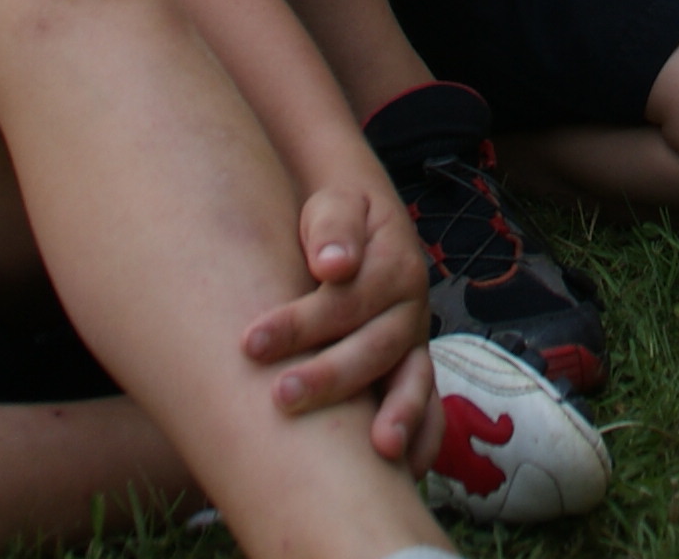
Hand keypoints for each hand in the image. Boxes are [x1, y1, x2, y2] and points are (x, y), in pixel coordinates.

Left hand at [238, 180, 435, 438]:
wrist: (362, 227)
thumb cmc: (335, 220)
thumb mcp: (337, 204)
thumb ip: (335, 227)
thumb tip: (334, 265)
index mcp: (394, 266)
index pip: (347, 301)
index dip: (300, 323)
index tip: (249, 343)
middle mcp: (411, 311)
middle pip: (377, 348)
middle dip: (330, 376)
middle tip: (281, 396)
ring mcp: (414, 346)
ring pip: (414, 383)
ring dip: (397, 416)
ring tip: (378, 453)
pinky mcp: (409, 373)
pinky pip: (429, 410)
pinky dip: (423, 439)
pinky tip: (404, 472)